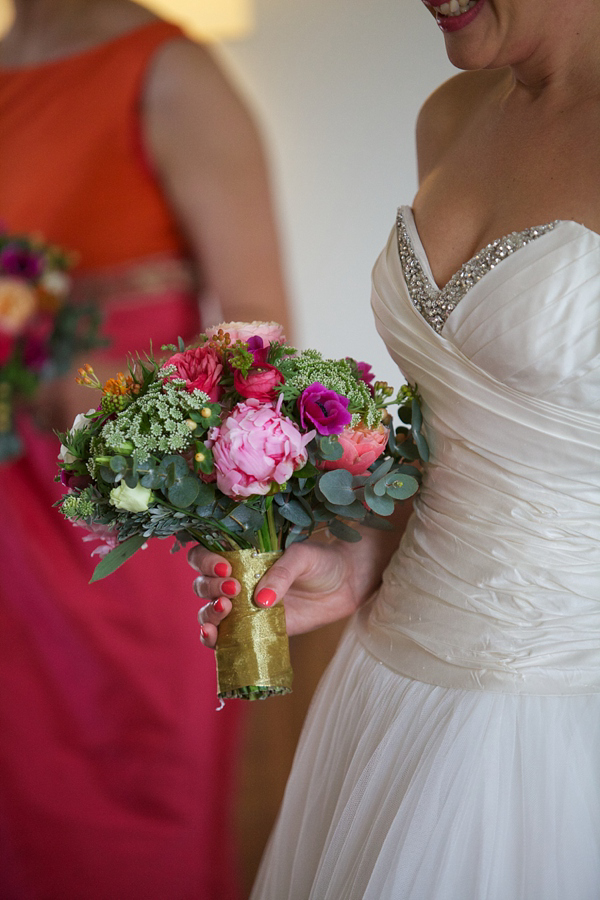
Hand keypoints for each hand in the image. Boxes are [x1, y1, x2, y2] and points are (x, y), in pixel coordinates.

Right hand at [189, 539, 363, 648]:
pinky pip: (225, 638)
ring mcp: (243, 608)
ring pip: (209, 611)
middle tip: (234, 589)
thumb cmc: (321, 562)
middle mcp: (236, 581)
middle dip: (210, 587)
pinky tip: (212, 636)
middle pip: (203, 585)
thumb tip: (260, 601)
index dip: (205, 561)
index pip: (205, 556)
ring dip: (209, 613)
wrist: (346, 584)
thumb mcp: (302, 558)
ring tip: (225, 609)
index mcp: (241, 556)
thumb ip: (281, 574)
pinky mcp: (254, 630)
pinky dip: (213, 639)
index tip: (225, 568)